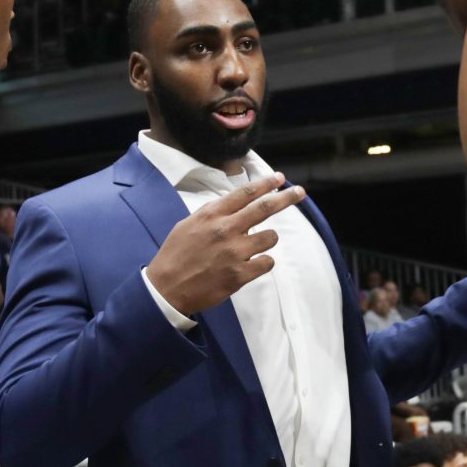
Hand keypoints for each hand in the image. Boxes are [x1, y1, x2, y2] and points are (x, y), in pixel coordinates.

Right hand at [144, 174, 304, 315]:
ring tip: (257, 244)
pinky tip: (253, 264)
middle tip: (299, 192)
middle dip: (286, 198)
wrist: (166, 288)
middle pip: (265, 208)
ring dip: (268, 238)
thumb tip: (234, 204)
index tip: (279, 178)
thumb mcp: (189, 224)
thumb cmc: (176, 254)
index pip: (246, 193)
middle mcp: (226, 230)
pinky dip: (263, 262)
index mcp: (212, 215)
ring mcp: (234, 252)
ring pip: (271, 237)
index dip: (266, 183)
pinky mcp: (240, 275)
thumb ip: (213, 213)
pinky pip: (267, 262)